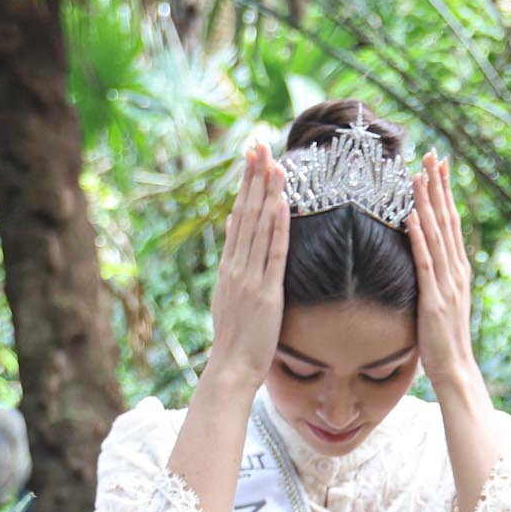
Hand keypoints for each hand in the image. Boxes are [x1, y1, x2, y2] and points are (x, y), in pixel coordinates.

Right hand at [209, 145, 288, 386]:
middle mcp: (236, 265)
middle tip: (259, 144)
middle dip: (253, 178)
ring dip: (267, 194)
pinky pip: (273, 255)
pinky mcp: (267, 293)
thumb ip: (232, 259)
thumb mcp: (229, 292)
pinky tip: (281, 205)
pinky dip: (277, 228)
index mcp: (229, 265)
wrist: (231, 367)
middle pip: (245, 212)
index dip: (245, 185)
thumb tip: (232, 226)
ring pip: (259, 228)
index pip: (238, 215)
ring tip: (274, 164)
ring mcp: (250, 278)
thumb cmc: (236, 336)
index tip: (251, 157)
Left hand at [407, 152, 478, 390]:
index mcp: (458, 270)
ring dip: (427, 203)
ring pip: (436, 235)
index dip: (445, 192)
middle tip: (432, 155)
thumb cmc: (444, 339)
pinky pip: (424, 263)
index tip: (439, 165)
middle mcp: (456, 271)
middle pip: (447, 220)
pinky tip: (410, 217)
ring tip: (419, 175)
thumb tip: (423, 258)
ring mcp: (446, 284)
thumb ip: (435, 278)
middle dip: (438, 187)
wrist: (455, 369)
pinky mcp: (434, 298)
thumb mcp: (442, 301)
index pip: (451, 222)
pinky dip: (418, 238)